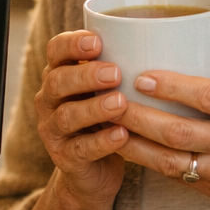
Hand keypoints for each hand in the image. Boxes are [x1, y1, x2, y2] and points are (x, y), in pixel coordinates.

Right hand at [33, 29, 130, 205]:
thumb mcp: (107, 91)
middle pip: (57, 82)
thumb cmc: (106, 120)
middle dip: (85, 75)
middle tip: (115, 73)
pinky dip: (101, 141)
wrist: (94, 171)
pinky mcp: (64, 158)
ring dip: (94, 108)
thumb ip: (118, 68)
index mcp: (59, 75)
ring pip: (66, 116)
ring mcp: (54, 130)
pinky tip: (122, 134)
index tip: (97, 41)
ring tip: (120, 103)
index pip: (55, 51)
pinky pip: (81, 149)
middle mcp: (49, 100)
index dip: (71, 44)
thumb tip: (161, 38)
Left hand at [114, 7, 209, 209]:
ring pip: (172, 162)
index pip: (209, 98)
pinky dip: (151, 163)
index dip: (173, 87)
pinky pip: (179, 177)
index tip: (141, 74)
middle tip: (109, 99)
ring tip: (106, 125)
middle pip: (180, 133)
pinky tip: (127, 147)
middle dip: (140, 117)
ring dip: (136, 145)